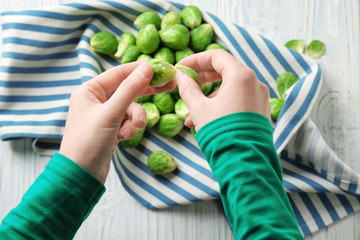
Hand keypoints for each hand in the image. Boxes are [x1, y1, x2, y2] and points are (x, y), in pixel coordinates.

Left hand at [59, 61, 175, 183]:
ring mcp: (104, 115)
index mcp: (89, 91)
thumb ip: (130, 89)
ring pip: (130, 108)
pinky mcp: (111, 129)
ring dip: (135, 119)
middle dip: (146, 92)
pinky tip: (123, 138)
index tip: (161, 67)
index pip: (119, 73)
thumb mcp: (111, 113)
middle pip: (127, 89)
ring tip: (131, 130)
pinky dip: (130, 128)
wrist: (81, 176)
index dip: (140, 70)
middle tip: (169, 86)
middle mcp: (96, 100)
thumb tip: (147, 67)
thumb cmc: (89, 142)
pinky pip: (128, 121)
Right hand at [176, 50, 269, 130]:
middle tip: (185, 83)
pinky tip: (205, 121)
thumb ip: (187, 88)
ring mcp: (260, 97)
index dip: (195, 60)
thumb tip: (180, 75)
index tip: (181, 67)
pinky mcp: (260, 111)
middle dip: (201, 78)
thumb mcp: (199, 108)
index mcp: (241, 76)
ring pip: (230, 88)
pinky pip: (238, 100)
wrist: (244, 162)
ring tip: (191, 115)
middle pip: (224, 70)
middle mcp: (255, 83)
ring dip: (209, 96)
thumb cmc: (221, 133)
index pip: (216, 56)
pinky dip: (221, 105)